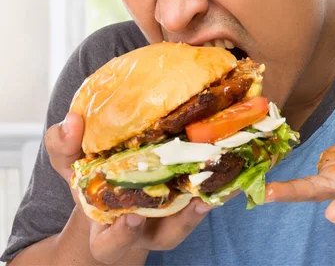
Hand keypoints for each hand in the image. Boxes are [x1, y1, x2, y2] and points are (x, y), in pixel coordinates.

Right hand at [45, 113, 213, 263]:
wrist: (116, 189)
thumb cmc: (94, 182)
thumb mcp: (72, 165)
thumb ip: (64, 147)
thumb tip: (73, 121)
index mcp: (109, 232)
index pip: (112, 244)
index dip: (122, 234)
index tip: (132, 219)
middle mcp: (146, 231)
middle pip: (168, 236)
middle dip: (183, 220)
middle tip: (197, 202)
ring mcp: (172, 217)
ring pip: (196, 217)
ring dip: (214, 197)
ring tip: (228, 180)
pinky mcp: (192, 200)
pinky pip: (211, 195)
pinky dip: (225, 181)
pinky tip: (239, 160)